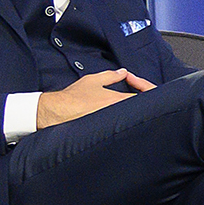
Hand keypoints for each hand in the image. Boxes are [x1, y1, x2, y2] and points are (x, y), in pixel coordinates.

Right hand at [34, 68, 152, 127]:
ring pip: (131, 117)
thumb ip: (112, 76)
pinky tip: (117, 116)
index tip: (139, 88)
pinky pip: (120, 125)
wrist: (57, 112)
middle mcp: (118, 113)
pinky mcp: (106, 131)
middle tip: (137, 95)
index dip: (146, 91)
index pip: (144, 97)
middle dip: (143, 102)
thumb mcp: (93, 80)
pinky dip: (122, 119)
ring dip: (133, 111)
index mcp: (118, 100)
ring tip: (128, 105)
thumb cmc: (73, 98)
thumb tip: (123, 73)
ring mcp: (112, 123)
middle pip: (140, 109)